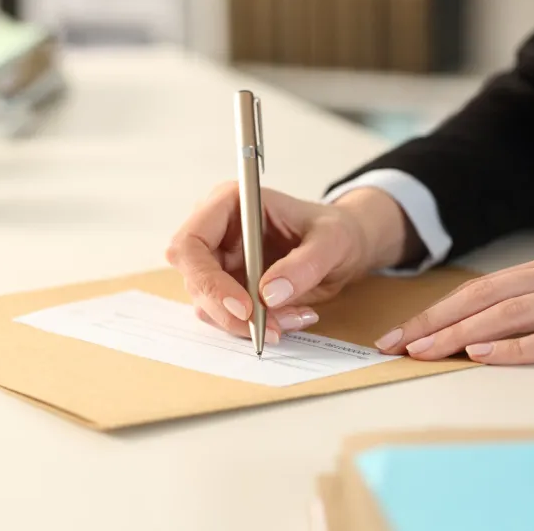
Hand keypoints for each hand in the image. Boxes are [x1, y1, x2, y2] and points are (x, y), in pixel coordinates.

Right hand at [166, 182, 415, 343]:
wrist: (343, 246)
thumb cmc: (336, 230)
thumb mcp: (333, 240)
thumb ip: (304, 264)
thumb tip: (267, 295)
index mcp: (228, 204)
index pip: (190, 243)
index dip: (207, 278)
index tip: (244, 307)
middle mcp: (214, 232)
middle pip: (195, 280)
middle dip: (229, 312)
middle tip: (270, 329)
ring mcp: (217, 262)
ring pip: (208, 305)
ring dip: (247, 322)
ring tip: (295, 316)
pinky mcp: (227, 287)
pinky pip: (227, 316)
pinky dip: (256, 326)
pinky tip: (290, 316)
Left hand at [375, 253, 533, 363]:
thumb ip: (517, 307)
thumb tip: (465, 335)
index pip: (476, 291)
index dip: (434, 313)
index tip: (398, 336)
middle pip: (481, 297)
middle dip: (434, 321)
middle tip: (397, 344)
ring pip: (507, 312)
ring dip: (461, 332)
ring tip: (424, 351)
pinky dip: (513, 347)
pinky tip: (479, 355)